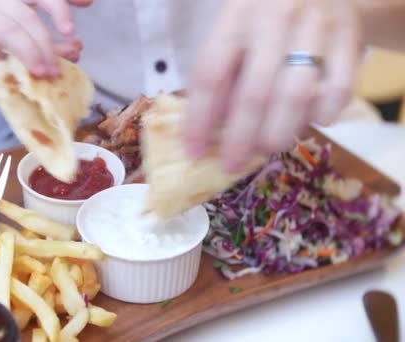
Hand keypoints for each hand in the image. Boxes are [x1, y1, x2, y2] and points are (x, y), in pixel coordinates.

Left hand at [0, 0, 91, 77]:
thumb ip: (8, 69)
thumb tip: (45, 74)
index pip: (6, 30)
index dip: (28, 51)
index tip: (42, 73)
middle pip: (25, 15)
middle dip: (45, 45)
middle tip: (56, 71)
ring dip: (60, 9)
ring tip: (70, 33)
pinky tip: (87, 3)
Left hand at [184, 0, 361, 169]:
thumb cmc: (265, 20)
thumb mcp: (235, 33)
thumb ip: (222, 75)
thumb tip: (209, 132)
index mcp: (236, 16)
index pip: (211, 74)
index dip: (200, 118)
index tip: (195, 151)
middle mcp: (275, 18)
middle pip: (254, 91)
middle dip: (240, 138)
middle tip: (232, 164)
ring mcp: (316, 26)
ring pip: (296, 94)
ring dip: (278, 132)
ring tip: (267, 148)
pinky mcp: (349, 36)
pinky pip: (340, 88)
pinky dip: (324, 114)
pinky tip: (312, 123)